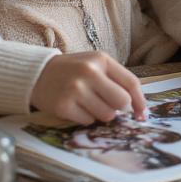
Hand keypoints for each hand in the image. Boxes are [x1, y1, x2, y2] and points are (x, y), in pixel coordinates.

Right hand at [30, 52, 147, 124]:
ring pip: (106, 115)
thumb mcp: (95, 64)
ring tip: (88, 102)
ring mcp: (75, 90)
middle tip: (108, 104)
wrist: (37, 73)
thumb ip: (115, 79)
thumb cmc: (73, 70)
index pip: (131, 82)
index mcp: (101, 60)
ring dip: (101, 113)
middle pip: (121, 102)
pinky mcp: (63, 106)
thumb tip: (136, 106)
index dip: (140, 101)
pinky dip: (86, 118)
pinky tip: (76, 107)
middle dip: (119, 108)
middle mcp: (89, 73)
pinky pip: (88, 121)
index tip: (143, 114)